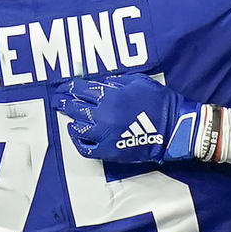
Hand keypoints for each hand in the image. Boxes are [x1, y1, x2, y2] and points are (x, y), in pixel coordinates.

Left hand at [51, 72, 219, 163]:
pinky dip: (77, 140)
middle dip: (62, 101)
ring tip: (66, 115)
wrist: (174, 129)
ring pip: (77, 126)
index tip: (63, 86)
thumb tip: (101, 82)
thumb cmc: (159, 101)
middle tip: (56, 99)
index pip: (81, 88)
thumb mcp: (139, 81)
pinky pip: (84, 147)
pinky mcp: (108, 151)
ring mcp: (103, 134)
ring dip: (70, 118)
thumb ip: (117, 81)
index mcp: (110, 95)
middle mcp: (102, 114)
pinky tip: (75, 132)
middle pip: (74, 106)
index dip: (69, 86)